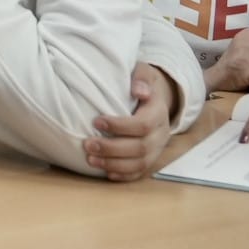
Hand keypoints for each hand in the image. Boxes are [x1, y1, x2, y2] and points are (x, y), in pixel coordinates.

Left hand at [84, 63, 175, 180]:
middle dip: (112, 149)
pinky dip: (124, 175)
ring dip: (115, 164)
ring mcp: (157, 148)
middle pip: (140, 148)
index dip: (120, 126)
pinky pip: (141, 172)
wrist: (158, 95)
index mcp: (158, 112)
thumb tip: (139, 90)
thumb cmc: (142, 83)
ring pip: (140, 163)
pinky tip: (107, 174)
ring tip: (91, 160)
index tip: (96, 121)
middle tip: (87, 144)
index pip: (143, 125)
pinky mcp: (151, 157)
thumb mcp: (144, 72)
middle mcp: (161, 133)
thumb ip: (141, 78)